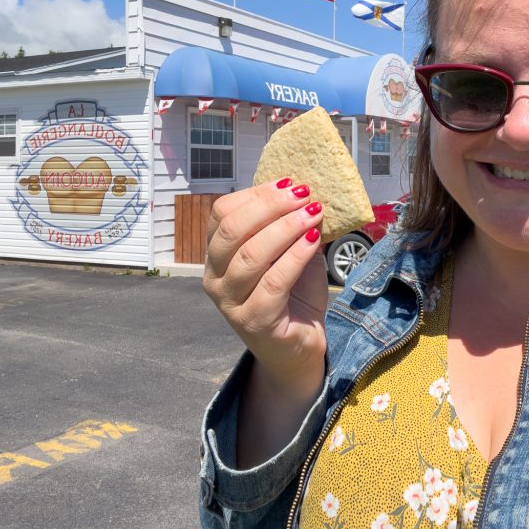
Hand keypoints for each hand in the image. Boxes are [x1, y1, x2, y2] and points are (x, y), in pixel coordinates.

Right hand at [202, 178, 328, 395]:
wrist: (300, 346)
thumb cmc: (293, 294)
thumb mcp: (288, 251)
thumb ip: (288, 224)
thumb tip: (305, 189)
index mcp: (216, 255)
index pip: (222, 213)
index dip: (256, 194)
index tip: (290, 182)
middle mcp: (214, 278)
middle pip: (233, 230)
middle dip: (271, 205)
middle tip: (304, 194)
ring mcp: (229, 302)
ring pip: (251, 255)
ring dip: (286, 228)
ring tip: (314, 213)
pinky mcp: (253, 322)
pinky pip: (273, 282)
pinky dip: (295, 257)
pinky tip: (314, 242)